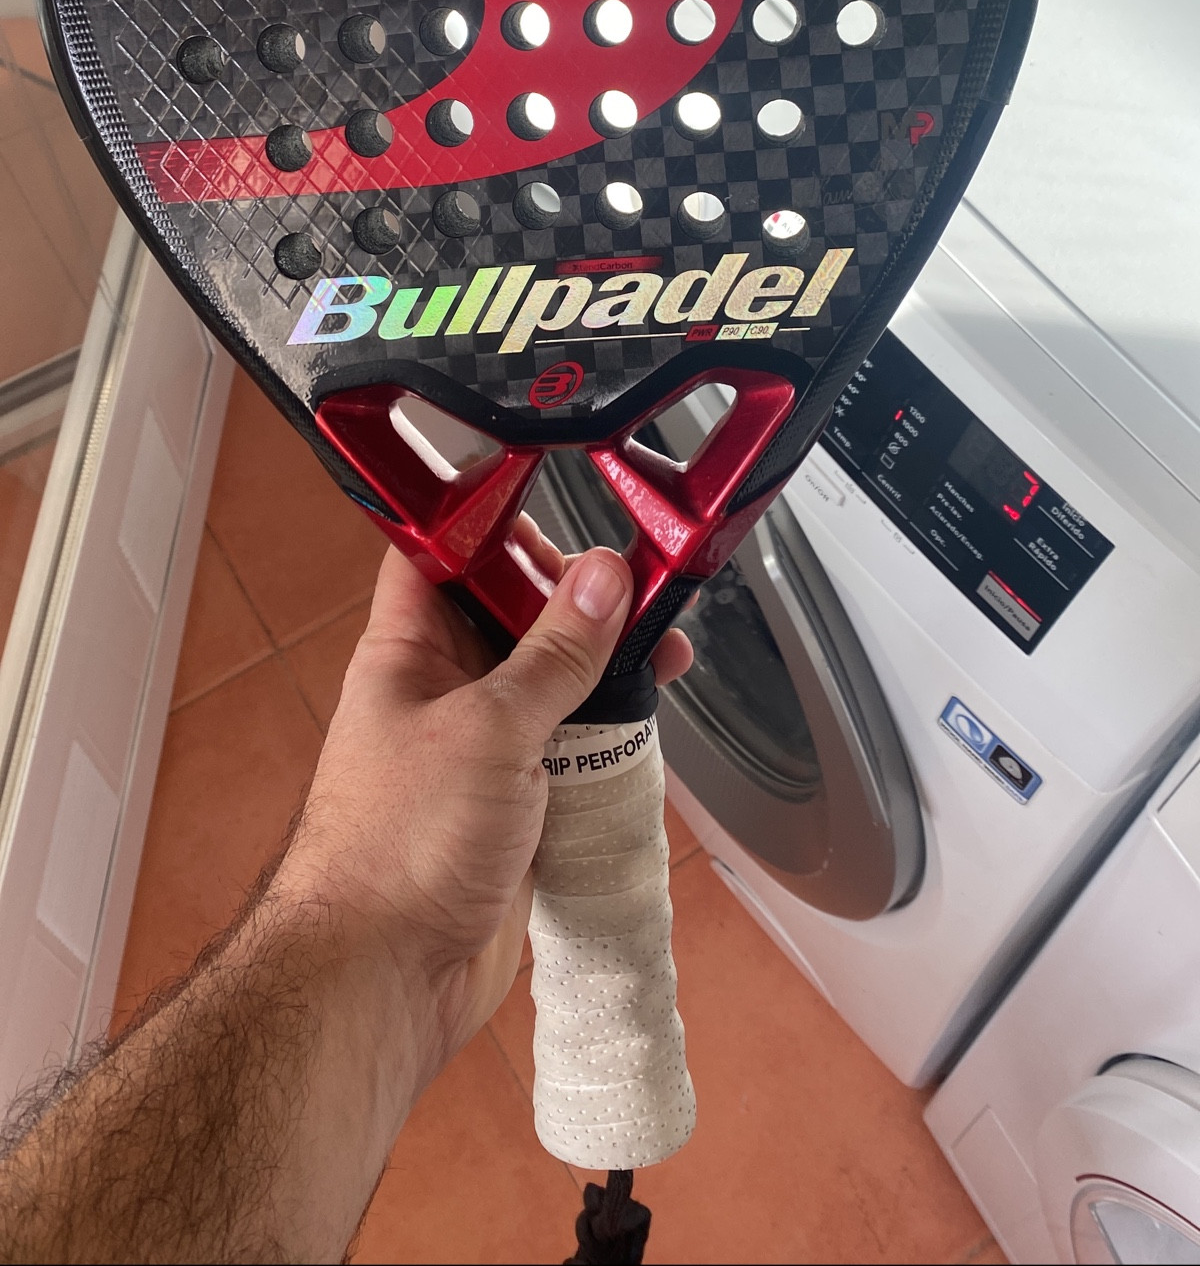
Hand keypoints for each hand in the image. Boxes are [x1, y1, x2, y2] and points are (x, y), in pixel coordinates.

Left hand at [271, 521, 692, 1086]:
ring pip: (551, 684)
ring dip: (604, 667)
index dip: (495, 520)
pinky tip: (645, 721)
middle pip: (514, 615)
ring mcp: (479, 753)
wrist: (381, 982)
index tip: (561, 501)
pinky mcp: (514, 809)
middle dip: (577, 598)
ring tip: (661, 648)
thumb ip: (552, 655)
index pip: (444, 553)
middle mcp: (442, 694)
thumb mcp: (488, 729)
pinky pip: (569, 751)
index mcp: (407, 653)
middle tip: (638, 585)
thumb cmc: (391, 854)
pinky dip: (608, 735)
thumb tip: (600, 579)